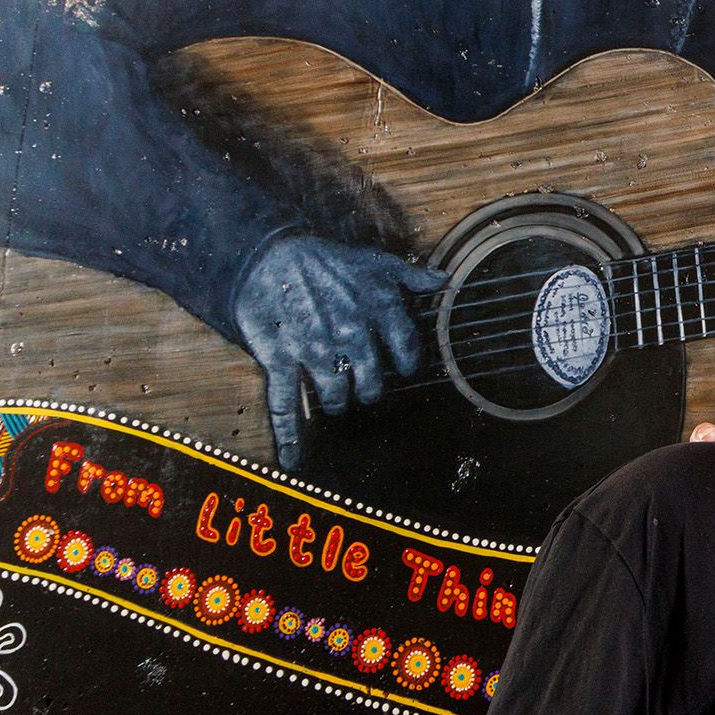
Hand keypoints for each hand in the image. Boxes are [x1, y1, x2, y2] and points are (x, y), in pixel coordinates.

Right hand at [233, 234, 444, 467]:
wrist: (271, 253)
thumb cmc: (327, 259)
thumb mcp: (376, 260)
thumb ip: (413, 275)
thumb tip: (444, 281)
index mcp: (381, 311)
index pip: (408, 353)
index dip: (407, 365)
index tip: (403, 369)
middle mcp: (352, 335)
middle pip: (372, 385)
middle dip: (369, 390)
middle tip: (364, 387)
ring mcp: (316, 352)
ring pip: (334, 397)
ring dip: (336, 402)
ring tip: (336, 398)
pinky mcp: (281, 359)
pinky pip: (286, 404)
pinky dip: (289, 436)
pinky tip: (293, 461)